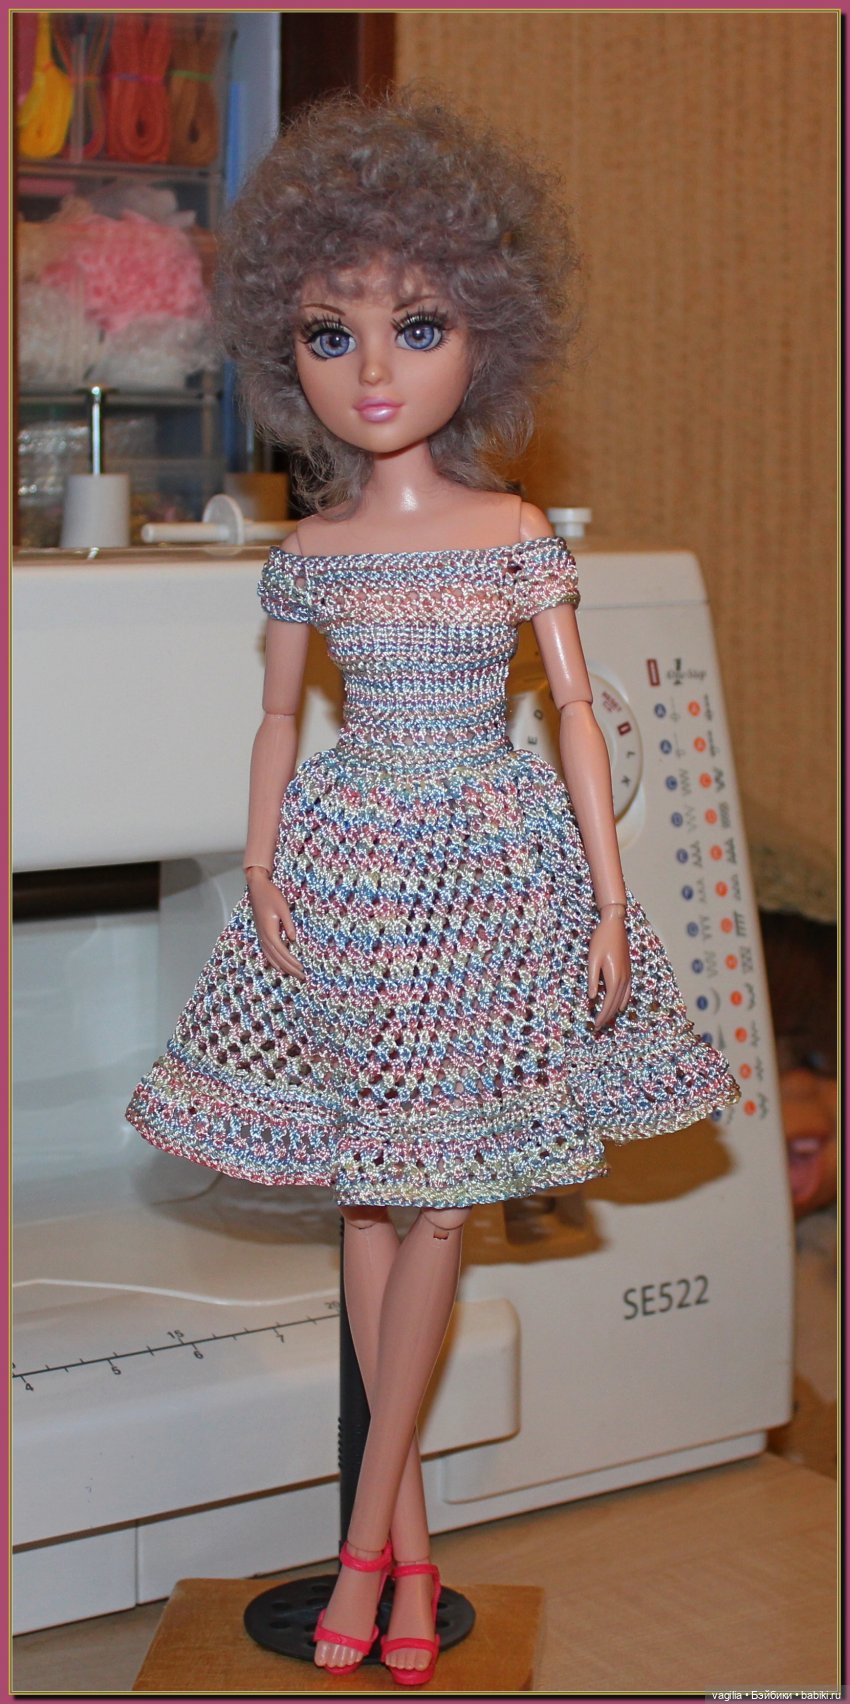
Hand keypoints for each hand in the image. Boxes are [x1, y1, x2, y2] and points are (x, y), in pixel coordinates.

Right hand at [246, 868, 305, 980]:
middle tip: (302, 977)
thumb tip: (293, 939)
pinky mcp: (261, 934)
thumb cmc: (271, 896)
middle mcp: (264, 937)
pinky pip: (267, 952)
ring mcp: (261, 936)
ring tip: (293, 974)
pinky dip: (274, 961)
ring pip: (271, 957)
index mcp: (269, 931)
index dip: (292, 962)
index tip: (302, 969)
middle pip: (277, 958)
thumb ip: (288, 924)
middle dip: (290, 969)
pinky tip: (279, 966)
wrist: (257, 887)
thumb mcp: (283, 908)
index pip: (283, 952)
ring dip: (283, 967)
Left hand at [587, 915, 631, 1033]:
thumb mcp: (592, 960)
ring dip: (614, 1011)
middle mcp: (623, 979)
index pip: (608, 1003)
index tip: (595, 1026)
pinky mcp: (628, 970)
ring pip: (623, 999)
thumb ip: (592, 979)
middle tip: (598, 1028)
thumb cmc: (601, 940)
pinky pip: (628, 991)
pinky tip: (621, 1006)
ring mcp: (628, 975)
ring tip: (607, 1020)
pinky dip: (623, 1001)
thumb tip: (592, 997)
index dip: (602, 1016)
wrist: (615, 925)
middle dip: (607, 1017)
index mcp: (614, 978)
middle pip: (616, 1004)